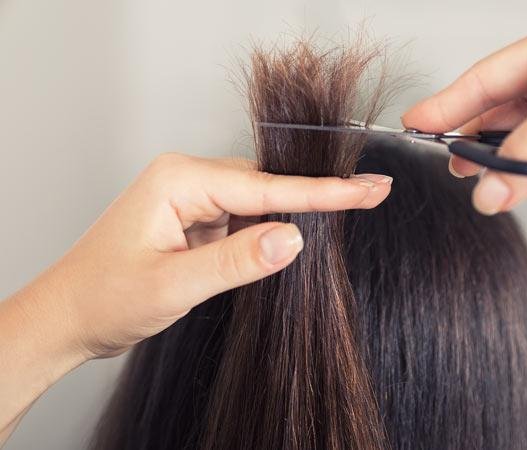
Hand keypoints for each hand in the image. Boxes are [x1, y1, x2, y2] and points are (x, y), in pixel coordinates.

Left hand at [0, 153, 390, 441]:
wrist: (69, 317)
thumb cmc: (104, 296)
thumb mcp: (174, 284)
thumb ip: (236, 260)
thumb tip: (293, 238)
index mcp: (180, 181)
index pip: (266, 187)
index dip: (323, 192)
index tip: (368, 188)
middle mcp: (188, 180)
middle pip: (268, 185)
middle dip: (319, 196)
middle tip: (374, 194)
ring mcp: (192, 199)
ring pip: (260, 201)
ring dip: (294, 215)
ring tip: (348, 211)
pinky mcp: (196, 219)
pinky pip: (245, 217)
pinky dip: (269, 231)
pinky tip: (292, 239)